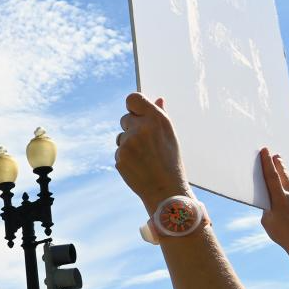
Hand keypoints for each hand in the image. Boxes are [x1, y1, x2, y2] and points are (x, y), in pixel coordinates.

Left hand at [115, 93, 192, 214]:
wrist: (165, 189)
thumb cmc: (171, 161)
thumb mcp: (170, 135)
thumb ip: (160, 116)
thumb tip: (157, 100)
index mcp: (156, 119)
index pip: (133, 99)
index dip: (132, 105)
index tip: (135, 111)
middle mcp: (140, 129)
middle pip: (124, 118)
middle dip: (131, 127)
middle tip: (144, 140)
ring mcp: (128, 144)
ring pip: (120, 137)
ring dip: (128, 143)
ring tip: (144, 156)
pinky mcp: (119, 157)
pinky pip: (118, 152)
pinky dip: (125, 157)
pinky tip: (138, 165)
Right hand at [260, 149, 288, 256]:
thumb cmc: (283, 234)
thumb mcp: (267, 222)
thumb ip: (267, 208)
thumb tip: (269, 201)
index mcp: (279, 199)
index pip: (271, 177)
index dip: (266, 163)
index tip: (264, 151)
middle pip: (284, 175)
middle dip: (279, 164)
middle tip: (276, 155)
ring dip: (286, 173)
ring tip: (281, 164)